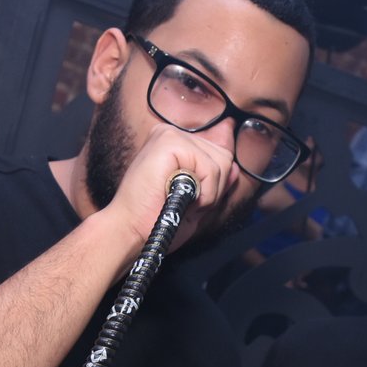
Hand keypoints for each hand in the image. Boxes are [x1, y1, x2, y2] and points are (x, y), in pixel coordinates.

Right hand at [101, 123, 239, 254]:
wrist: (130, 231)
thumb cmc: (157, 222)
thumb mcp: (195, 202)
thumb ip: (216, 184)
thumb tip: (235, 168)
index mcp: (176, 146)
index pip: (219, 157)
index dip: (213, 187)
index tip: (190, 201)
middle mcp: (172, 135)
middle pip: (224, 158)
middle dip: (213, 190)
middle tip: (183, 204)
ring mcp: (170, 135)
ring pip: (221, 163)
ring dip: (208, 194)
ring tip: (179, 202)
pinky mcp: (169, 141)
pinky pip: (209, 167)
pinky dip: (203, 191)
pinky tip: (179, 197)